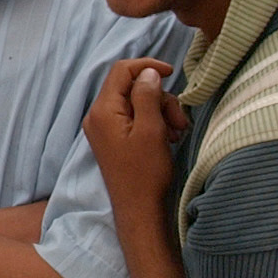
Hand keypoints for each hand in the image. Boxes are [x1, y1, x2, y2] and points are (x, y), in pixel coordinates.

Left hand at [82, 59, 186, 212]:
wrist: (139, 210)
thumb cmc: (145, 173)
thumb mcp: (151, 129)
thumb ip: (147, 96)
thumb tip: (148, 73)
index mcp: (103, 110)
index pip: (121, 71)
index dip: (147, 67)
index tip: (172, 73)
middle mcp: (98, 116)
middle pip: (132, 88)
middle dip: (160, 98)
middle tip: (179, 120)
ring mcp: (105, 129)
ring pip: (137, 103)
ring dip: (161, 112)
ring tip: (177, 132)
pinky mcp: (114, 139)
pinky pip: (135, 119)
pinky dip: (154, 123)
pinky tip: (169, 138)